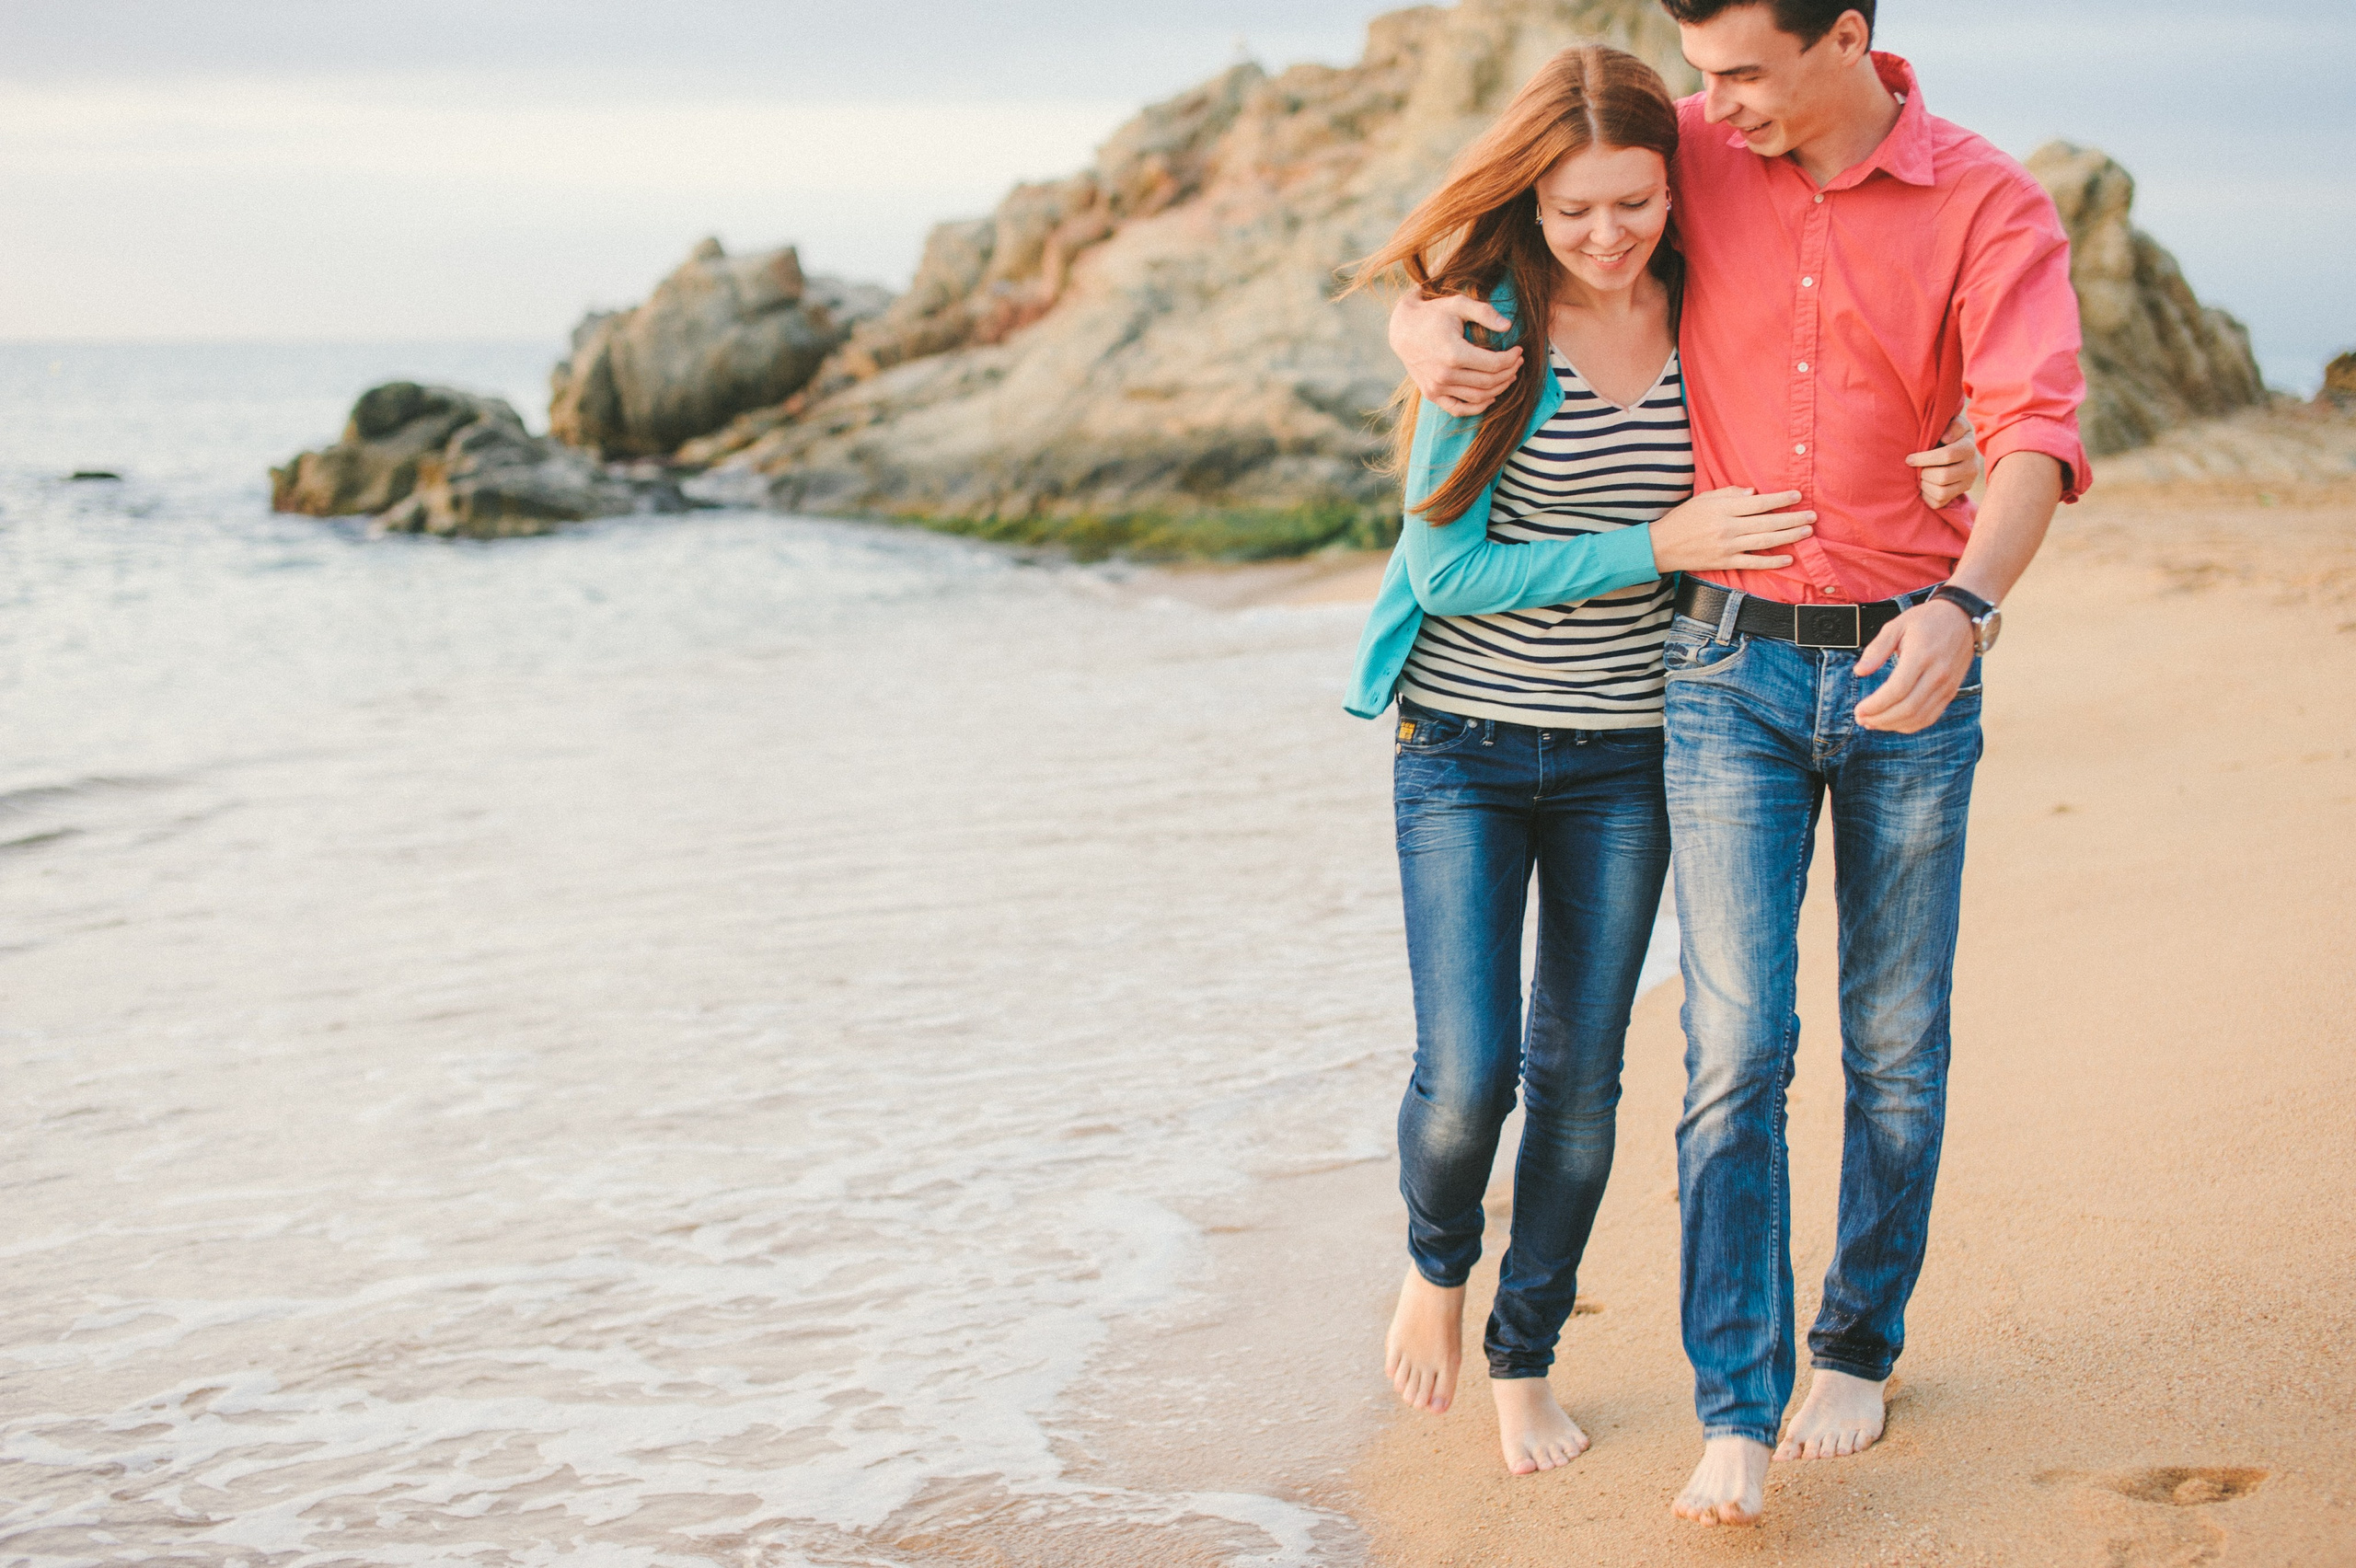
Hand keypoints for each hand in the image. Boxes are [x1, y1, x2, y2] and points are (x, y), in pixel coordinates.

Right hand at [1388, 292, 1522, 416]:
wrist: (1402, 329)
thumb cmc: (1433, 314)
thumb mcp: (1458, 304)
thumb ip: (1484, 312)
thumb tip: (1508, 326)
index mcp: (1453, 353)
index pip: (1494, 364)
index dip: (1511, 358)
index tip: (1519, 350)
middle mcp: (1444, 374)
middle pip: (1489, 382)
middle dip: (1509, 372)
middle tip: (1518, 362)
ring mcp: (1437, 387)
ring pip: (1478, 397)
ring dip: (1499, 388)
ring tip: (1509, 376)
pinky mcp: (1431, 394)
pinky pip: (1459, 409)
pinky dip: (1478, 407)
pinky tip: (1491, 397)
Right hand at [1649, 487, 1815, 573]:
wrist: (1661, 546)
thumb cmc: (1682, 519)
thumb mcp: (1703, 499)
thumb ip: (1728, 493)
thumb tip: (1753, 493)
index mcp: (1723, 508)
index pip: (1758, 503)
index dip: (1780, 499)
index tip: (1798, 495)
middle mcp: (1728, 527)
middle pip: (1768, 521)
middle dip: (1793, 518)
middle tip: (1812, 515)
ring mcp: (1727, 546)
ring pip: (1765, 540)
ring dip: (1789, 536)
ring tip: (1807, 531)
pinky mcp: (1725, 562)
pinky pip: (1753, 562)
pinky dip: (1772, 561)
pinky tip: (1788, 557)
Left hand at [1854, 598, 1974, 731]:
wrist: (1963, 618)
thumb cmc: (1926, 621)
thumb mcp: (1897, 625)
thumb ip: (1877, 648)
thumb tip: (1859, 672)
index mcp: (1921, 655)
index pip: (1897, 689)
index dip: (1876, 705)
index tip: (1859, 710)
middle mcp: (1938, 673)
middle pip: (1908, 707)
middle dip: (1881, 718)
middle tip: (1861, 719)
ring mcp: (1947, 685)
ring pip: (1919, 716)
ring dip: (1893, 725)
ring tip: (1872, 723)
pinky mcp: (1951, 692)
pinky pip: (1931, 716)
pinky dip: (1910, 725)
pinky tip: (1893, 722)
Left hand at [1906, 413, 1980, 507]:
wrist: (1956, 453)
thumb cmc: (1948, 435)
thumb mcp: (1954, 424)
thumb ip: (1953, 425)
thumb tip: (1945, 438)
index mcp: (1969, 448)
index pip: (1947, 455)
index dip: (1924, 458)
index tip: (1909, 459)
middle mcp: (1972, 468)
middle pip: (1943, 476)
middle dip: (1923, 473)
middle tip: (1915, 469)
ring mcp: (1966, 484)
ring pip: (1941, 492)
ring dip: (1924, 484)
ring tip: (1920, 476)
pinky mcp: (1957, 496)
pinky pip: (1938, 502)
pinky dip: (1926, 495)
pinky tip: (1925, 485)